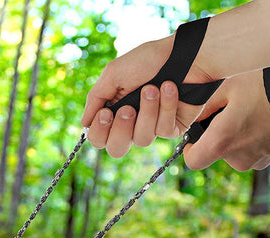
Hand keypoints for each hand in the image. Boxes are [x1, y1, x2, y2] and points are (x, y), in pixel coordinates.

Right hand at [81, 36, 213, 157]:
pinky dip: (166, 106)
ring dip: (148, 111)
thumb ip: (96, 98)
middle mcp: (131, 124)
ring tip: (154, 88)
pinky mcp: (172, 128)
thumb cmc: (148, 60)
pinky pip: (163, 130)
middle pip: (116, 150)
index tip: (106, 113)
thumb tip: (84, 123)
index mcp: (113, 112)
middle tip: (129, 109)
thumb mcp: (114, 73)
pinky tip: (170, 88)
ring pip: (142, 140)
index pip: (98, 138)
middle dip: (122, 129)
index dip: (100, 131)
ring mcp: (151, 127)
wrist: (185, 55)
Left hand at [184, 70, 269, 170]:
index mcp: (221, 142)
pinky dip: (251, 138)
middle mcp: (236, 159)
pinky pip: (249, 151)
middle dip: (215, 136)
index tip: (197, 133)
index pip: (192, 161)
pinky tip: (263, 118)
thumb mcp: (228, 86)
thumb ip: (202, 106)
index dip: (190, 148)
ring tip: (250, 111)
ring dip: (234, 135)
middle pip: (213, 153)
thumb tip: (188, 118)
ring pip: (232, 151)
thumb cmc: (268, 89)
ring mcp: (253, 162)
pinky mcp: (268, 161)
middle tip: (229, 112)